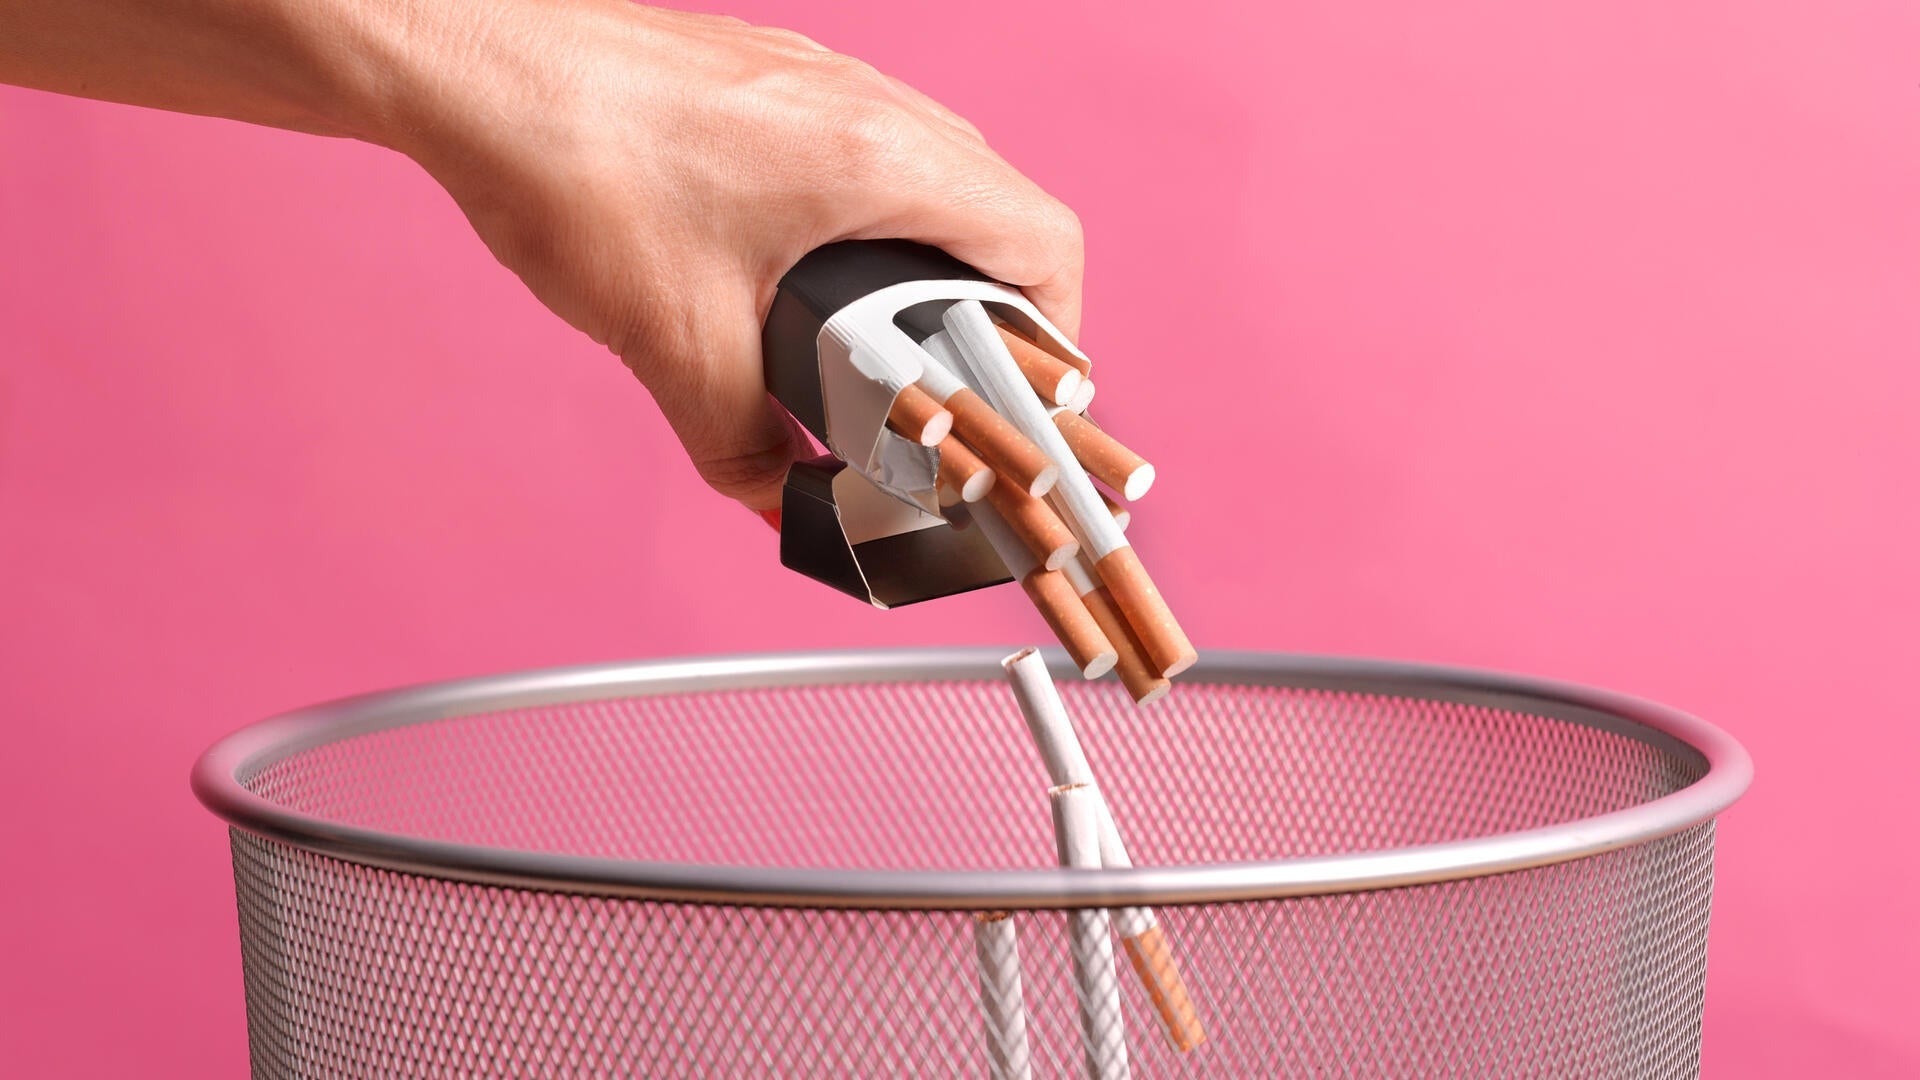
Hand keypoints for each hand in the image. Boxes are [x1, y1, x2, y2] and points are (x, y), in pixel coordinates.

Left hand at [385, 4, 1085, 512]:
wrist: (472, 61)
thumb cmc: (571, 162)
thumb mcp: (674, 339)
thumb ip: (745, 445)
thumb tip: (783, 506)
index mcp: (881, 160)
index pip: (1043, 246)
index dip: (1058, 341)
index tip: (1025, 407)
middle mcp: (873, 107)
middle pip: (1003, 215)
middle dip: (999, 316)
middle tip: (957, 394)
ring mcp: (827, 85)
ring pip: (940, 180)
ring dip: (935, 267)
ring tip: (889, 349)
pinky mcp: (778, 84)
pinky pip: (874, 156)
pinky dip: (877, 228)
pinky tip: (813, 283)